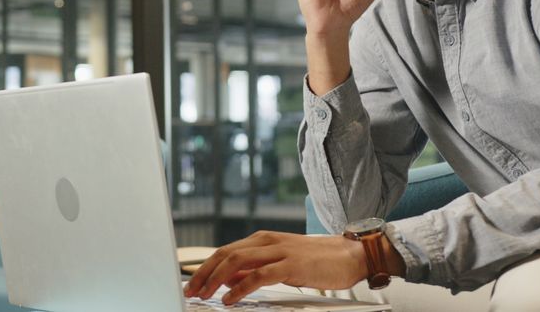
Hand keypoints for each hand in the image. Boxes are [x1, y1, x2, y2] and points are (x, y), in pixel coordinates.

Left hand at [182, 231, 367, 305]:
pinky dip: (240, 288)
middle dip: (204, 273)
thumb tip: (227, 280)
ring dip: (216, 280)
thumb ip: (253, 269)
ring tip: (205, 295)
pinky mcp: (291, 265)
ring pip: (237, 261)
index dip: (205, 267)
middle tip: (191, 291)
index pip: (225, 251)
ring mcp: (279, 251)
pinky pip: (259, 276)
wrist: (349, 255)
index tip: (192, 284)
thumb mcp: (279, 262)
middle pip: (225, 254)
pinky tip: (230, 299)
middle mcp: (267, 241)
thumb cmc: (316, 260)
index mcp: (262, 239)